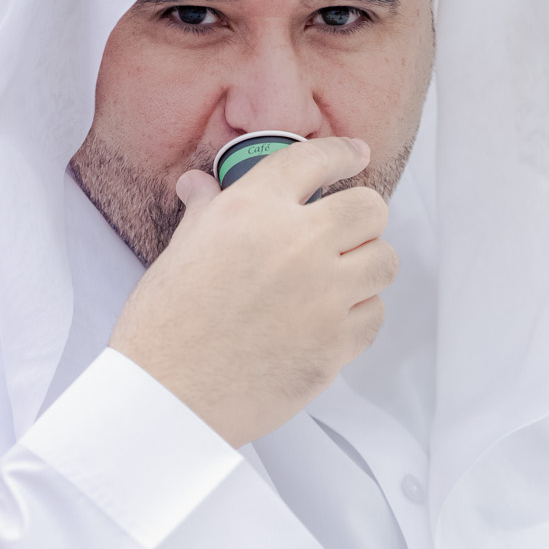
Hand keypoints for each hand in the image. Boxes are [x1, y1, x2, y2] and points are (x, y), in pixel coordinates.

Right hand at [110, 135, 397, 445]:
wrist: (168, 395)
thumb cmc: (164, 326)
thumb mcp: (180, 251)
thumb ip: (206, 212)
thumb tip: (200, 186)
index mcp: (254, 209)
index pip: (315, 159)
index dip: (342, 153)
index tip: (355, 155)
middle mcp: (297, 243)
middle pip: (369, 208)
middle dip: (362, 216)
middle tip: (347, 230)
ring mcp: (323, 296)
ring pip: (384, 261)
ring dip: (366, 266)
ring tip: (340, 278)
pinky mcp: (336, 344)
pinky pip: (374, 316)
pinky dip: (359, 314)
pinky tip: (331, 320)